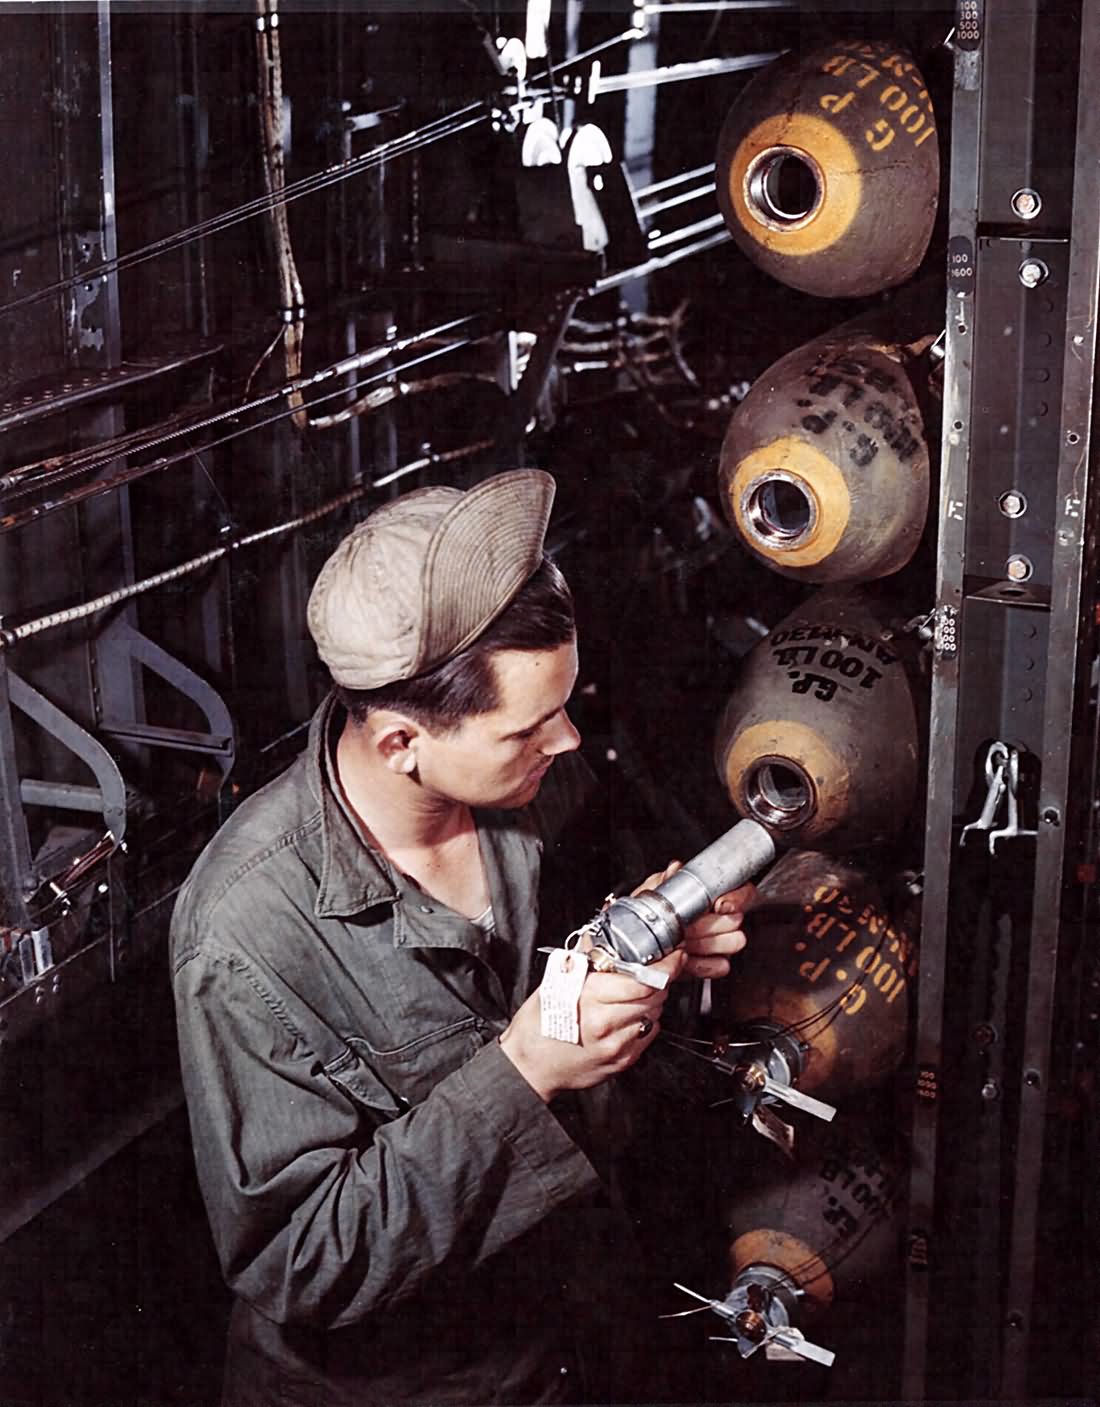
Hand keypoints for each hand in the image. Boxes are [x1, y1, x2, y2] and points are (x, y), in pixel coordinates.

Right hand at [499, 948, 685, 1101]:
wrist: (530, 1068)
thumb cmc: (537, 1025)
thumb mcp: (555, 983)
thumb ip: (584, 959)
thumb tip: (600, 936)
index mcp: (590, 997)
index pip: (644, 978)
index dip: (665, 964)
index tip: (673, 955)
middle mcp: (606, 1023)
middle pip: (655, 995)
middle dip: (659, 980)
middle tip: (654, 972)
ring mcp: (616, 1045)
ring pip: (654, 1014)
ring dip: (652, 1001)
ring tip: (633, 995)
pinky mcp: (622, 1061)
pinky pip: (647, 1034)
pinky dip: (645, 1022)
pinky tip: (627, 1017)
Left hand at [633, 862, 754, 980]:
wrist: (644, 945)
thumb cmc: (652, 914)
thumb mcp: (653, 891)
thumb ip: (664, 879)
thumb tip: (675, 869)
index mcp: (714, 895)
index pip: (744, 891)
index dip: (735, 898)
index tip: (720, 905)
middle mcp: (722, 917)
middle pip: (737, 919)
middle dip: (711, 924)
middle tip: (689, 927)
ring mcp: (722, 941)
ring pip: (735, 941)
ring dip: (708, 943)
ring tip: (685, 942)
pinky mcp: (716, 963)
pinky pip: (723, 966)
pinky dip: (703, 964)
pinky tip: (686, 959)